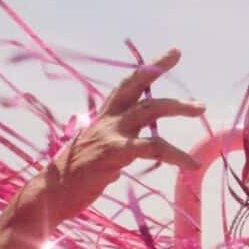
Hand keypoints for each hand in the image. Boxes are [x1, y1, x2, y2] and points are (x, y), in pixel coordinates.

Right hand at [39, 47, 204, 222]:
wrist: (48, 196)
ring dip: (177, 107)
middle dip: (160, 71)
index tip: (171, 53)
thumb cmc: (71, 180)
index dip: (148, 68)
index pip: (127, 86)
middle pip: (138, 88)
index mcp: (103, 119)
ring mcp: (110, 134)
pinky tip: (191, 164)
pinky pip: (152, 147)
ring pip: (150, 110)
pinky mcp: (114, 153)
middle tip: (179, 55)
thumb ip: (111, 152)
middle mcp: (106, 121)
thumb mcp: (94, 157)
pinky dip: (175, 154)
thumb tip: (122, 162)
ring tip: (200, 109)